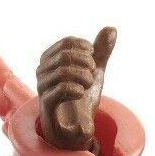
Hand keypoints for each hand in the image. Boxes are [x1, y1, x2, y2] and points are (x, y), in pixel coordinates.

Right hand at [36, 27, 116, 150]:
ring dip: (84, 77)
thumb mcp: (95, 72)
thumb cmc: (82, 98)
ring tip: (88, 85)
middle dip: (87, 63)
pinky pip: (60, 90)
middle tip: (93, 73)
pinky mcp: (47, 105)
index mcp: (51, 59)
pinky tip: (82, 92)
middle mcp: (42, 71)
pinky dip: (76, 89)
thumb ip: (101, 52)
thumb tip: (112, 28)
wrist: (77, 127)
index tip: (95, 59)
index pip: (67, 42)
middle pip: (65, 55)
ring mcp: (42, 88)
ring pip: (63, 71)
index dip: (85, 49)